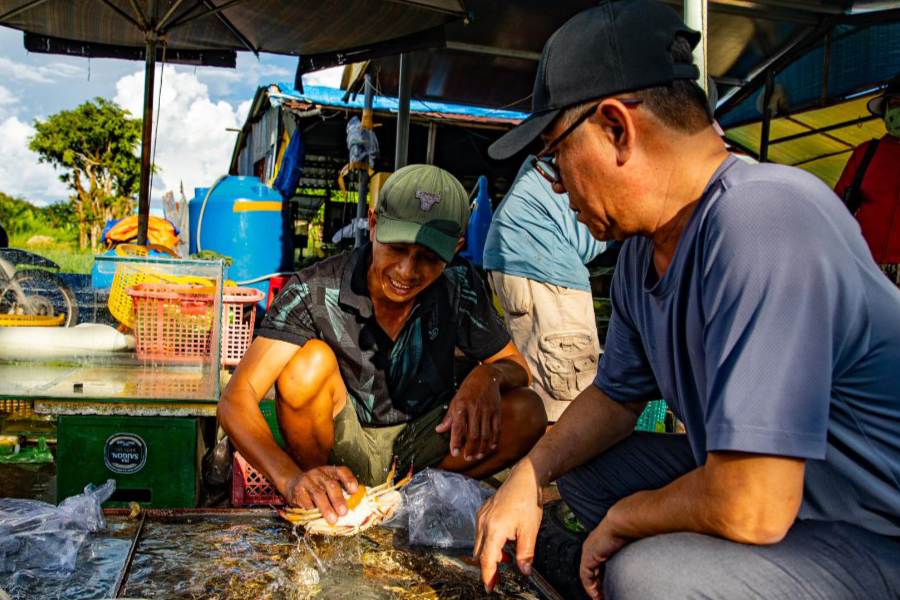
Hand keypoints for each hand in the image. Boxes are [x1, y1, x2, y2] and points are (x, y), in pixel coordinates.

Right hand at [283, 466, 357, 524]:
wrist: (292, 483)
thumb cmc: (316, 486)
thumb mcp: (327, 483)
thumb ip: (339, 491)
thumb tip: (353, 506)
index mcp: (329, 471)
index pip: (341, 471)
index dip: (349, 480)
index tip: (355, 491)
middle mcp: (319, 474)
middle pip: (331, 485)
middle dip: (338, 499)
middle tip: (344, 512)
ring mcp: (308, 481)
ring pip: (319, 494)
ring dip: (327, 508)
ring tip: (333, 519)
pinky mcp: (298, 490)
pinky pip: (306, 502)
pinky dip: (312, 510)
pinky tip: (316, 516)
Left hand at [435, 365, 500, 460]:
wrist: (485, 377)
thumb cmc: (467, 391)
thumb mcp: (455, 401)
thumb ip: (448, 417)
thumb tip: (439, 430)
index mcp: (461, 406)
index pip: (457, 427)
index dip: (455, 441)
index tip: (454, 453)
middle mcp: (474, 409)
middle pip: (473, 434)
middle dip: (470, 449)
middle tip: (467, 458)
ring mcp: (487, 410)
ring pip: (485, 434)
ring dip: (482, 448)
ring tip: (478, 455)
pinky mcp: (497, 411)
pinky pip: (497, 429)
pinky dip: (494, 439)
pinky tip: (491, 447)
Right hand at [474, 460, 542, 592]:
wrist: (524, 478)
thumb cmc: (528, 501)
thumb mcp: (531, 530)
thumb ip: (525, 553)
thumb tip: (524, 571)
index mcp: (494, 530)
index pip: (487, 560)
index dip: (488, 576)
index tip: (489, 589)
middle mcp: (483, 523)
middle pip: (480, 554)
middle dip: (490, 566)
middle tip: (500, 575)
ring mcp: (481, 516)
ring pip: (479, 543)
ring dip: (491, 552)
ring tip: (509, 553)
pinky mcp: (482, 511)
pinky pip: (480, 532)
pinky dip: (489, 541)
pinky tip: (504, 539)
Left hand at [579, 518, 629, 599]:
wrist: (623, 522)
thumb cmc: (629, 529)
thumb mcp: (627, 545)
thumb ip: (625, 555)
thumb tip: (635, 564)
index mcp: (601, 543)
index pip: (598, 564)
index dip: (602, 577)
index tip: (606, 587)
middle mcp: (592, 546)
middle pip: (592, 570)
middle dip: (598, 584)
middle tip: (603, 595)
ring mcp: (589, 551)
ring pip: (587, 574)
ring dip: (593, 587)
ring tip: (599, 598)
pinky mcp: (589, 556)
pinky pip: (586, 575)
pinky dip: (589, 585)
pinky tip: (594, 593)